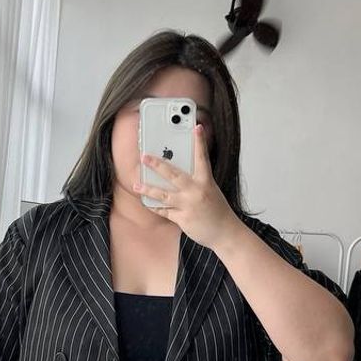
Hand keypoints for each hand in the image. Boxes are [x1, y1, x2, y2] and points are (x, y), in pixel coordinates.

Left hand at [134, 124, 236, 251]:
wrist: (225, 233)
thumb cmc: (217, 210)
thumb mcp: (210, 190)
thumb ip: (196, 181)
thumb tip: (177, 173)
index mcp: (206, 181)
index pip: (202, 158)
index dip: (200, 142)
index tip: (196, 127)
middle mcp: (196, 191)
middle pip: (173, 174)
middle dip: (157, 165)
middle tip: (144, 157)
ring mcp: (188, 205)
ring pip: (163, 195)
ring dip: (148, 189)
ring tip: (136, 184)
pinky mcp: (183, 218)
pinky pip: (164, 211)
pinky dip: (155, 207)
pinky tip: (146, 202)